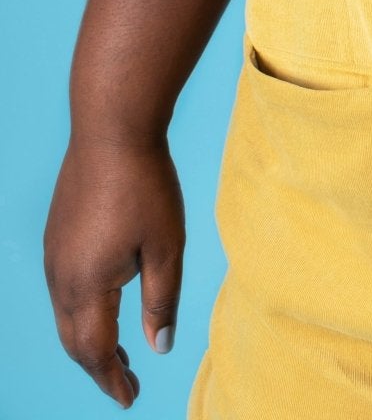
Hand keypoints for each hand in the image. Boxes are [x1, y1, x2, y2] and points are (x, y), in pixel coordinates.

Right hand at [44, 133, 185, 408]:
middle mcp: (62, 277)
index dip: (113, 379)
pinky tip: (103, 304)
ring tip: (120, 352)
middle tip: (126, 381)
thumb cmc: (145, 184)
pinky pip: (63, 290)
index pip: (97, 352)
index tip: (131, 397)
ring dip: (89, 340)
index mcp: (89, 285)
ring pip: (66, 317)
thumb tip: (160, 347)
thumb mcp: (166, 246)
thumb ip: (162, 301)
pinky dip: (81, 312)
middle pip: (75, 341)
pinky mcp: (55, 235)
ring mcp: (54, 255)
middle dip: (100, 367)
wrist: (111, 129)